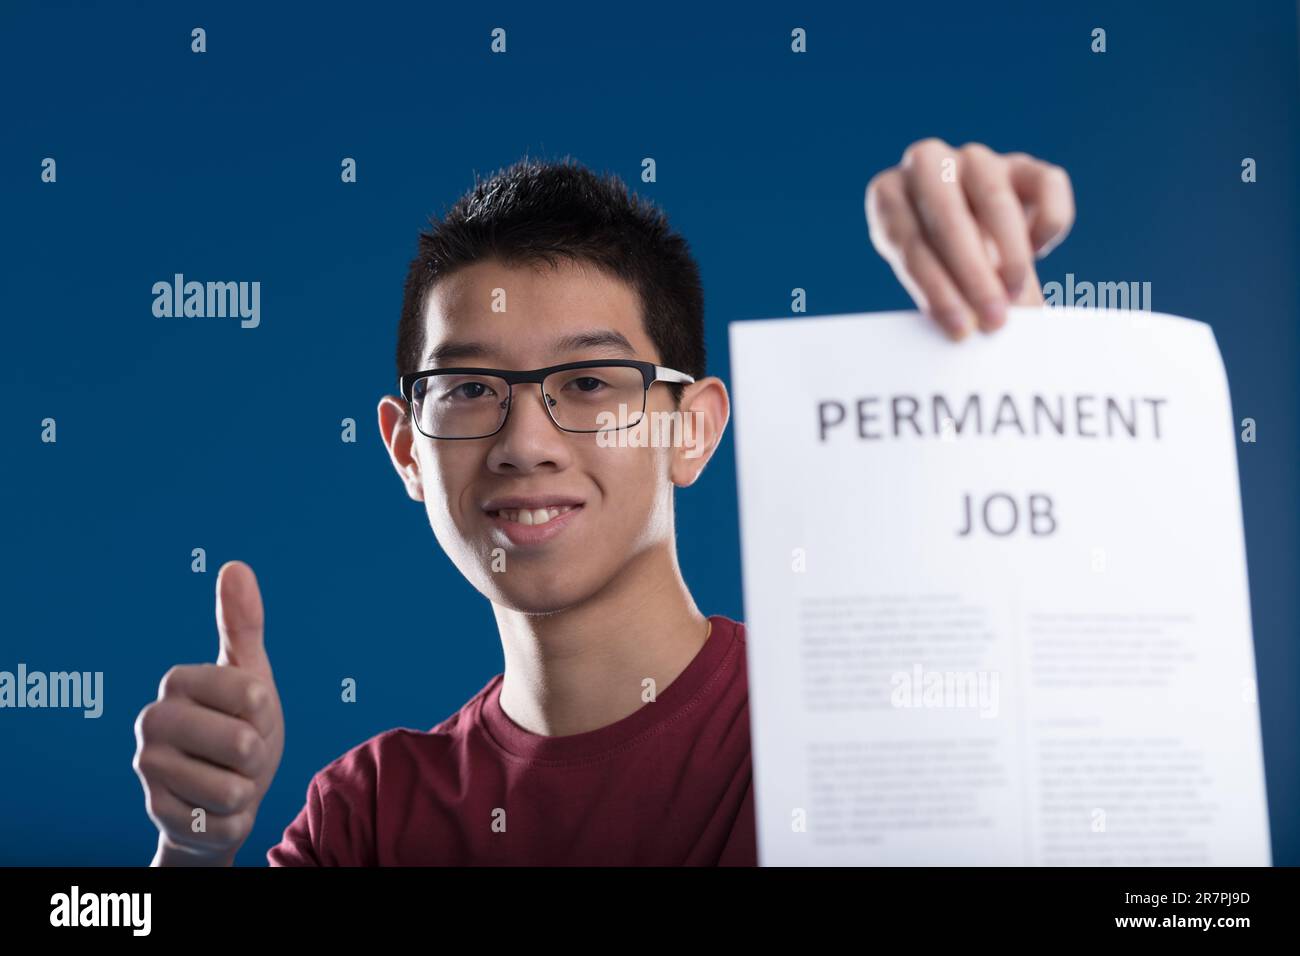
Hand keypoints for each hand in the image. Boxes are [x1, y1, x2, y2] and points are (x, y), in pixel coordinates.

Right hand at [133, 561, 284, 864]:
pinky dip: (232, 819)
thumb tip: (235, 566)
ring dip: (245, 790)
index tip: (251, 713)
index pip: (253, 695)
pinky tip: (214, 808)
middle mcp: (153, 721)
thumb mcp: (251, 675)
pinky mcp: (156, 814)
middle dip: (258, 757)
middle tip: (240, 753)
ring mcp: (149, 769)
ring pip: (234, 788)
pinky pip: (222, 821)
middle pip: (243, 745)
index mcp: (179, 680)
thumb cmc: (240, 727)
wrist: (221, 798)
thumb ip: (243, 622)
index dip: (266, 713)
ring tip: (228, 779)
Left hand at [865, 138, 1074, 339]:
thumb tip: (968, 331)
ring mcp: (976, 161)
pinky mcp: (1024, 165)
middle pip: (948, 215)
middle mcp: (928, 165)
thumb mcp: (928, 280)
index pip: (908, 241)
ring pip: (995, 199)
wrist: (972, 238)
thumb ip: (943, 299)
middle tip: (994, 319)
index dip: (935, 288)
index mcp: (889, 194)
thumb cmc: (939, 267)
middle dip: (973, 274)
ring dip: (1011, 256)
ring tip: (1016, 298)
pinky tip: (1038, 252)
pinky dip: (1046, 226)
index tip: (960, 328)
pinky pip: (1047, 186)